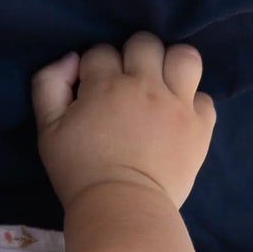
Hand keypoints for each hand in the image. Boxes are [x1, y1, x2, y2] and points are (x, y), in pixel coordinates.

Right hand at [33, 34, 214, 212]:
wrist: (121, 208)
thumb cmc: (79, 171)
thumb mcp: (48, 129)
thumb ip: (49, 84)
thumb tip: (72, 59)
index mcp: (106, 85)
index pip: (101, 51)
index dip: (94, 68)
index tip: (92, 90)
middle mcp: (145, 86)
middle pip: (145, 43)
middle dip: (132, 56)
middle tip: (127, 84)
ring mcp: (177, 105)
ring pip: (185, 57)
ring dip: (172, 65)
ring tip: (162, 85)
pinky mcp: (200, 127)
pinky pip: (205, 97)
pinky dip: (192, 103)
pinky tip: (177, 116)